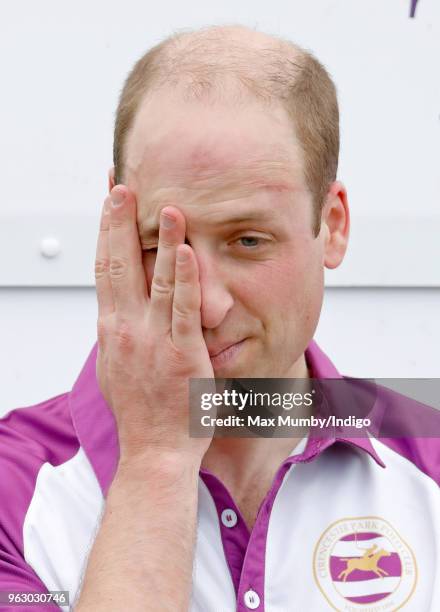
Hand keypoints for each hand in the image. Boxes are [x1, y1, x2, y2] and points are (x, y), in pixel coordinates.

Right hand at [94, 185, 214, 463]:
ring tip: (166, 206)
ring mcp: (153, 341)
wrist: (154, 451)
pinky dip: (184, 279)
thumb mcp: (118, 367)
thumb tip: (118, 311)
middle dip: (119, 223)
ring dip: (160, 240)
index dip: (104, 232)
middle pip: (119, 265)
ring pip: (154, 281)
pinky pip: (182, 310)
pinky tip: (186, 252)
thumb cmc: (141, 412)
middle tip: (122, 186)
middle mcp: (126, 329)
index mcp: (112, 329)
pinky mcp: (182, 354)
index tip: (107, 203)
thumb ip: (120, 333)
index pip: (104, 269)